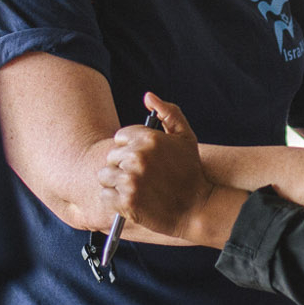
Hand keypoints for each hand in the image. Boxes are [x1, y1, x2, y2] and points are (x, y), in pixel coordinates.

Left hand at [98, 94, 213, 240]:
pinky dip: (115, 200)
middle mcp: (137, 157)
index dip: (130, 148)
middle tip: (142, 176)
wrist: (197, 207)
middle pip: (111, 157)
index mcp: (149, 138)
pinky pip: (106, 196)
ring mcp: (130, 180)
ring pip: (105, 176)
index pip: (120, 137)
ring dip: (117, 183)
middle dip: (123, 166)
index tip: (143, 159)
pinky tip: (133, 200)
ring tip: (136, 188)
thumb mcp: (186, 137)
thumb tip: (148, 97)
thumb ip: (169, 113)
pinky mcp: (126, 202)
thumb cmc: (191, 171)